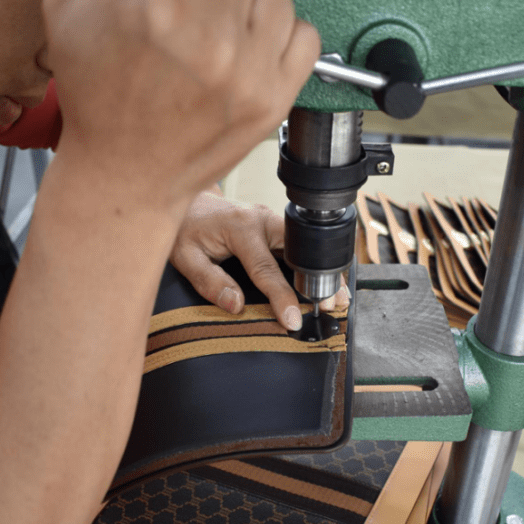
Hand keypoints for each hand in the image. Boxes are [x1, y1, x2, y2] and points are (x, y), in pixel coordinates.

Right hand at [42, 0, 319, 217]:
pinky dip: (285, 31)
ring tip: (224, 23)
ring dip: (252, 3)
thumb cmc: (95, 93)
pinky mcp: (272, 101)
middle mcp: (211, 38)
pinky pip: (305, 36)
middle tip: (206, 12)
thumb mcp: (70, 8)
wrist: (123, 175)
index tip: (185, 1)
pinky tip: (253, 45)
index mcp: (160, 5)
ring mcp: (248, 72)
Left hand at [170, 190, 349, 330]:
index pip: (266, 269)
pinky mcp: (278, 227)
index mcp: (240, 227)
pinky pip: (302, 247)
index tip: (293, 320)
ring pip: (307, 248)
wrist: (191, 203)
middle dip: (318, 280)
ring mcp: (274, 221)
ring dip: (323, 273)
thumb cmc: (186, 230)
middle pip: (301, 252)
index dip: (282, 297)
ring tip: (338, 299)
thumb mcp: (185, 257)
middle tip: (330, 306)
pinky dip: (316, 266)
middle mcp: (263, 220)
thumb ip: (208, 281)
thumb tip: (235, 305)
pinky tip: (328, 284)